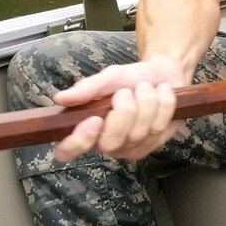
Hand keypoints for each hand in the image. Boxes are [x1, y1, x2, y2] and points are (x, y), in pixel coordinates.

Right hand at [52, 58, 186, 162]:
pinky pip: (160, 125)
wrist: (163, 74)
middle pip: (111, 141)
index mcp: (86, 129)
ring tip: (145, 88)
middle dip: (125, 110)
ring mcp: (132, 147)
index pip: (67, 151)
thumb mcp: (109, 77)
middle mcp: (106, 144)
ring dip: (146, 101)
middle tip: (127, 91)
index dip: (78, 141)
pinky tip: (161, 94)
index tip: (94, 119)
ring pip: (140, 132)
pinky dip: (163, 102)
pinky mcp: (156, 143)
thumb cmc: (130, 79)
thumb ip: (87, 88)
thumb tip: (61, 98)